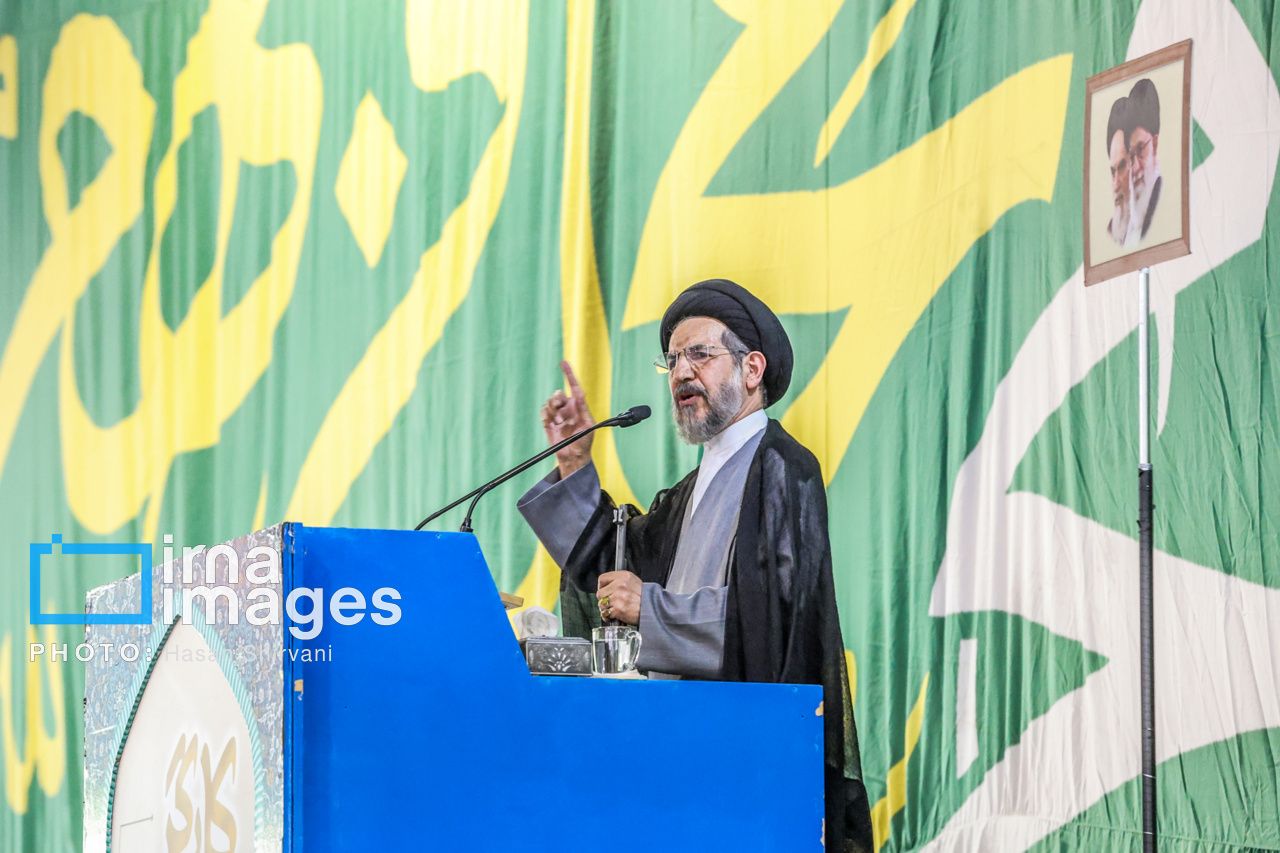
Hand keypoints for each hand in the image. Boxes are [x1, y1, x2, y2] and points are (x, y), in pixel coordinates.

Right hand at [541, 360, 594, 477]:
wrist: (573, 456)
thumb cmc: (584, 441)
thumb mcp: (588, 424)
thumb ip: (583, 408)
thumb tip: (578, 393)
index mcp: (578, 405)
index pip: (574, 386)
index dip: (569, 374)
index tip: (563, 363)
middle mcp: (567, 407)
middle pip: (558, 393)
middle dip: (558, 401)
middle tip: (562, 416)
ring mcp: (557, 414)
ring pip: (550, 402)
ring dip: (554, 413)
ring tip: (560, 424)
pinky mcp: (548, 421)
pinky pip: (544, 411)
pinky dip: (547, 416)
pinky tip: (552, 424)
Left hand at [597, 571, 640, 624]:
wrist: (652, 608)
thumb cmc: (644, 597)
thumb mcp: (633, 581)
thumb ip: (619, 581)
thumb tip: (606, 586)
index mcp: (623, 576)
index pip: (602, 578)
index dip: (601, 586)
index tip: (604, 591)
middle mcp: (620, 585)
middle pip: (600, 593)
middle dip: (604, 599)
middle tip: (611, 602)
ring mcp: (618, 597)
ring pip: (601, 604)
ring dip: (606, 609)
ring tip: (614, 609)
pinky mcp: (618, 609)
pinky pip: (605, 614)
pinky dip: (609, 616)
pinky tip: (615, 615)